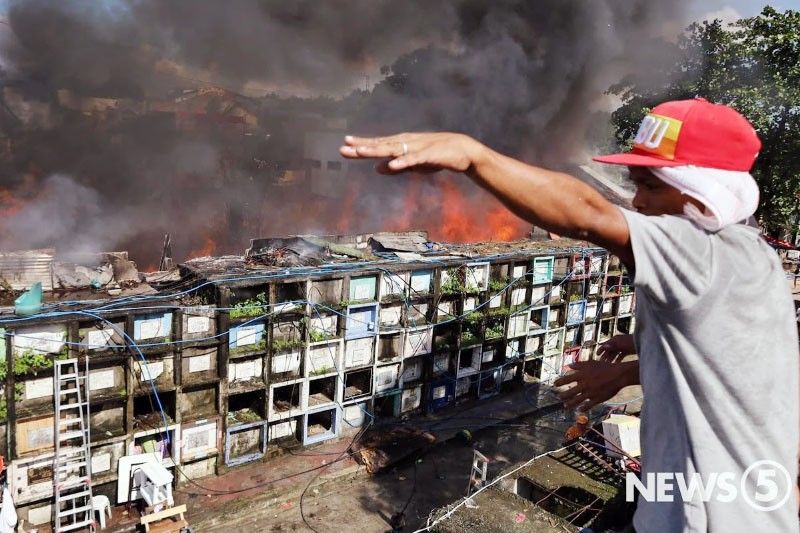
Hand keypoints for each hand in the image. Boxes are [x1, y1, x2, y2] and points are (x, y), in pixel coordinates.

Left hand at [339, 132, 482, 173]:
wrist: (462, 151)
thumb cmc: (436, 156)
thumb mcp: (413, 165)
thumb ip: (395, 166)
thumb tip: (376, 168)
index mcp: (402, 144)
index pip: (378, 144)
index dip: (361, 145)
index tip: (344, 145)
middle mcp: (406, 143)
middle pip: (380, 145)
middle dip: (362, 147)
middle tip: (343, 147)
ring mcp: (416, 148)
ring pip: (392, 149)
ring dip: (376, 150)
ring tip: (360, 152)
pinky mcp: (428, 155)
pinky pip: (412, 159)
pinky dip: (402, 162)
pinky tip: (391, 165)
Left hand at [553, 360, 634, 410]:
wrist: (618, 375)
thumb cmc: (604, 367)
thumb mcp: (591, 363)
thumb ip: (579, 365)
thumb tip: (569, 366)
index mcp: (582, 375)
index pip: (567, 379)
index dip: (560, 382)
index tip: (555, 384)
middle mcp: (584, 385)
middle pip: (570, 392)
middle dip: (563, 395)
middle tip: (559, 397)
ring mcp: (590, 393)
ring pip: (577, 400)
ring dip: (570, 404)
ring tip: (565, 406)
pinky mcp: (597, 399)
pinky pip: (588, 405)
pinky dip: (583, 408)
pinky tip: (580, 410)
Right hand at [596, 334, 635, 362]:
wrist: (646, 343)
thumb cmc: (634, 342)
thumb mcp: (622, 344)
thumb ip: (613, 346)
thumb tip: (604, 346)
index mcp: (616, 339)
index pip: (606, 344)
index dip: (601, 349)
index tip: (596, 354)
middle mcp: (619, 342)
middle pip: (610, 349)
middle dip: (605, 355)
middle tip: (601, 362)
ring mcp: (623, 346)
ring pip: (615, 353)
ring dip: (611, 358)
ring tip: (608, 365)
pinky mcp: (628, 350)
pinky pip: (621, 355)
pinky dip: (618, 359)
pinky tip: (616, 364)